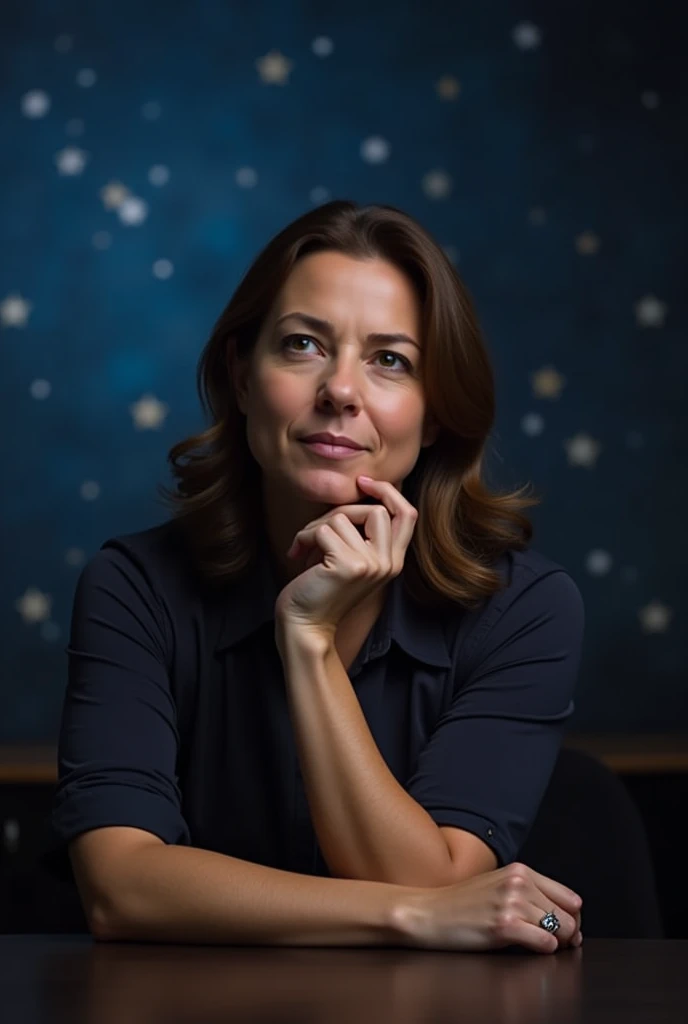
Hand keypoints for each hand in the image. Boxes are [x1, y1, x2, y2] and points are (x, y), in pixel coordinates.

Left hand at [274, 476, 417, 639]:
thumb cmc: (320, 590)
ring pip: (342, 517)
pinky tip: (298, 554)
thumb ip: (362, 533)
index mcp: (393, 562)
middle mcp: (388, 563)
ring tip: (305, 548)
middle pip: (376, 509)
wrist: (305, 626)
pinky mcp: (349, 565)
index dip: (389, 492)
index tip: (364, 482)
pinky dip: (304, 537)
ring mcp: (371, 564)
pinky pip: (323, 529)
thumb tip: (357, 492)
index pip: (408, 514)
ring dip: (314, 527)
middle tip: (317, 531)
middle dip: (340, 511)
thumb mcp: (351, 559)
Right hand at [394, 861, 583, 954]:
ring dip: (554, 943)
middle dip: (566, 935)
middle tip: (553, 943)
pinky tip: (525, 946)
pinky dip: (542, 950)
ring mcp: (512, 903)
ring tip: (534, 943)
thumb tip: (567, 918)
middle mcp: (519, 883)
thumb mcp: (498, 885)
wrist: (429, 913)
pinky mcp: (505, 926)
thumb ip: (529, 893)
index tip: (565, 931)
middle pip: (569, 917)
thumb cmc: (461, 904)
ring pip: (561, 931)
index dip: (572, 919)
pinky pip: (545, 943)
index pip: (570, 897)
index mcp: (521, 871)